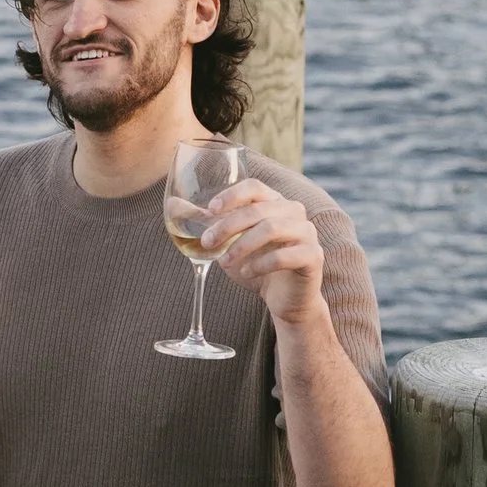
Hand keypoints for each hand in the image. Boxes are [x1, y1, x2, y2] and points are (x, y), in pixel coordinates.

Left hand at [197, 179, 325, 328]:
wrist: (285, 300)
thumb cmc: (256, 266)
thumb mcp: (228, 244)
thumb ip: (206, 225)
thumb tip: (172, 205)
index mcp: (275, 202)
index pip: (254, 187)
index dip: (231, 195)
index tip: (209, 210)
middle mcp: (294, 212)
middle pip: (259, 209)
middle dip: (228, 225)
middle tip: (207, 242)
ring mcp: (307, 233)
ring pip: (272, 228)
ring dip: (242, 245)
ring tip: (224, 262)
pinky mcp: (313, 257)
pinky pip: (286, 255)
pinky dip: (261, 264)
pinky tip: (247, 273)